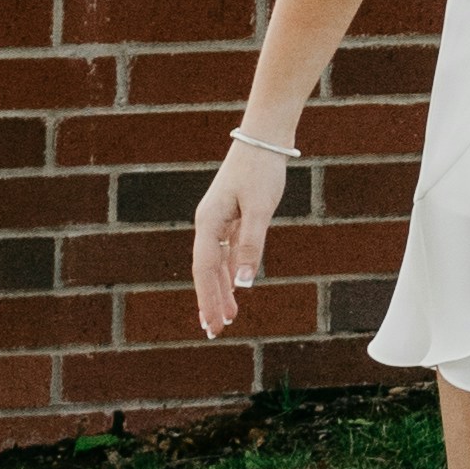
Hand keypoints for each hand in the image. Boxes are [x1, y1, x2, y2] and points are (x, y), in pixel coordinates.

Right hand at [193, 120, 291, 339]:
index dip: (209, 298)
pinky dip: (229, 270)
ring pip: (216, 262)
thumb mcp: (260, 207)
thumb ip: (251, 244)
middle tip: (214, 331)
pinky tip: (234, 287)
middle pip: (206, 270)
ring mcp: (218, 220)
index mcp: (208, 222)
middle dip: (211, 301)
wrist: (264, 137)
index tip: (215, 324)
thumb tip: (244, 282)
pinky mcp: (231, 215)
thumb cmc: (262, 169)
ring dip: (221, 289)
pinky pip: (226, 251)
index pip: (205, 269)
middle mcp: (208, 223)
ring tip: (225, 317)